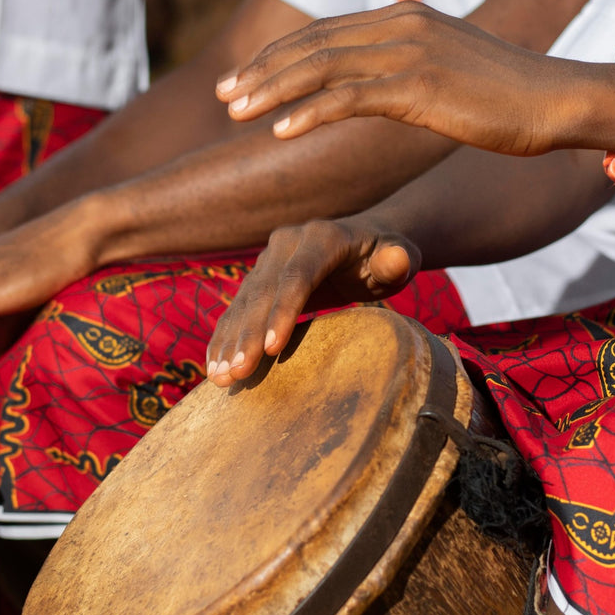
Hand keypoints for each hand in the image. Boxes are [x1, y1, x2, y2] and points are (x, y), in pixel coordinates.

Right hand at [206, 219, 417, 386]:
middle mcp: (287, 243)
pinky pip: (237, 309)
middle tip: (237, 373)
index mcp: (322, 237)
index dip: (283, 311)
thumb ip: (398, 259)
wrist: (364, 239)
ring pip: (244, 302)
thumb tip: (396, 260)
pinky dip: (224, 337)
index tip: (270, 348)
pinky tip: (214, 366)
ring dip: (229, 341)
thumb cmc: (387, 254)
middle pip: (263, 292)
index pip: (298, 276)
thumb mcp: (400, 254)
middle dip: (247, 335)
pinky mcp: (260, 278)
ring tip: (219, 378)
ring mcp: (269, 260)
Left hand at [215, 1, 577, 156]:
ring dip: (272, 91)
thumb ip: (404, 68)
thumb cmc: (504, 97)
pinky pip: (350, 98)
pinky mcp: (420, 87)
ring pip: (322, 67)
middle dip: (261, 70)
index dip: (277, 56)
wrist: (555, 101)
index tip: (242, 78)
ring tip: (236, 112)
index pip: (325, 33)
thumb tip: (369, 87)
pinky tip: (279, 132)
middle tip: (223, 94)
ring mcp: (410, 53)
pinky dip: (309, 113)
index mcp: (405, 16)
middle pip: (313, 44)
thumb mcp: (447, 68)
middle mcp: (402, 25)